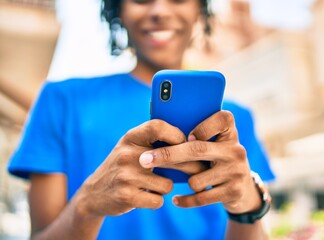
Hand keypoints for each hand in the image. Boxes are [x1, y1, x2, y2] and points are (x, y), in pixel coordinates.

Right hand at [75, 119, 205, 216]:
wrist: (95, 193)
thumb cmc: (124, 167)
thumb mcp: (132, 147)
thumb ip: (153, 141)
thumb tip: (191, 142)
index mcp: (131, 137)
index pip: (158, 126)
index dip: (177, 134)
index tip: (186, 144)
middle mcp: (127, 153)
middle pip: (170, 158)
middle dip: (189, 166)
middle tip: (199, 170)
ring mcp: (126, 175)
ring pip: (167, 184)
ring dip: (165, 188)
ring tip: (155, 185)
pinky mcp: (126, 196)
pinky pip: (158, 200)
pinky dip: (156, 200)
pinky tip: (146, 196)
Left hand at [139, 111, 261, 213]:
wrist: (243, 189)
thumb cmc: (217, 159)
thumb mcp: (214, 144)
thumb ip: (197, 136)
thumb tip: (160, 131)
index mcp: (230, 133)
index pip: (222, 118)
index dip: (202, 127)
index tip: (186, 136)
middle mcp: (236, 150)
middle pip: (197, 149)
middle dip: (168, 155)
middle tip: (144, 159)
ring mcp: (236, 171)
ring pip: (196, 178)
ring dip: (183, 180)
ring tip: (180, 180)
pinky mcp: (234, 191)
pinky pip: (201, 197)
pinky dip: (185, 200)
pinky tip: (176, 200)